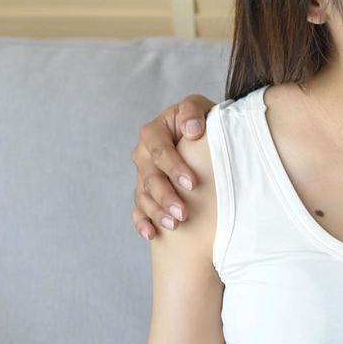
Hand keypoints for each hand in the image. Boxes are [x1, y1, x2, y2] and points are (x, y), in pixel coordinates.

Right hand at [131, 94, 214, 240]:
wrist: (204, 136)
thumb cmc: (203, 121)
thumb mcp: (200, 108)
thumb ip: (192, 112)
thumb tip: (192, 130)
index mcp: (154, 132)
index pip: (159, 150)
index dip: (174, 167)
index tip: (192, 183)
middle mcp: (143, 155)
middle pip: (149, 178)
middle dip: (165, 196)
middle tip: (183, 213)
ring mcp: (142, 175)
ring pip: (143, 197)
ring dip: (156, 212)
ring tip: (173, 226)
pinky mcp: (145, 193)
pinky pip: (138, 210)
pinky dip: (143, 223)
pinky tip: (152, 235)